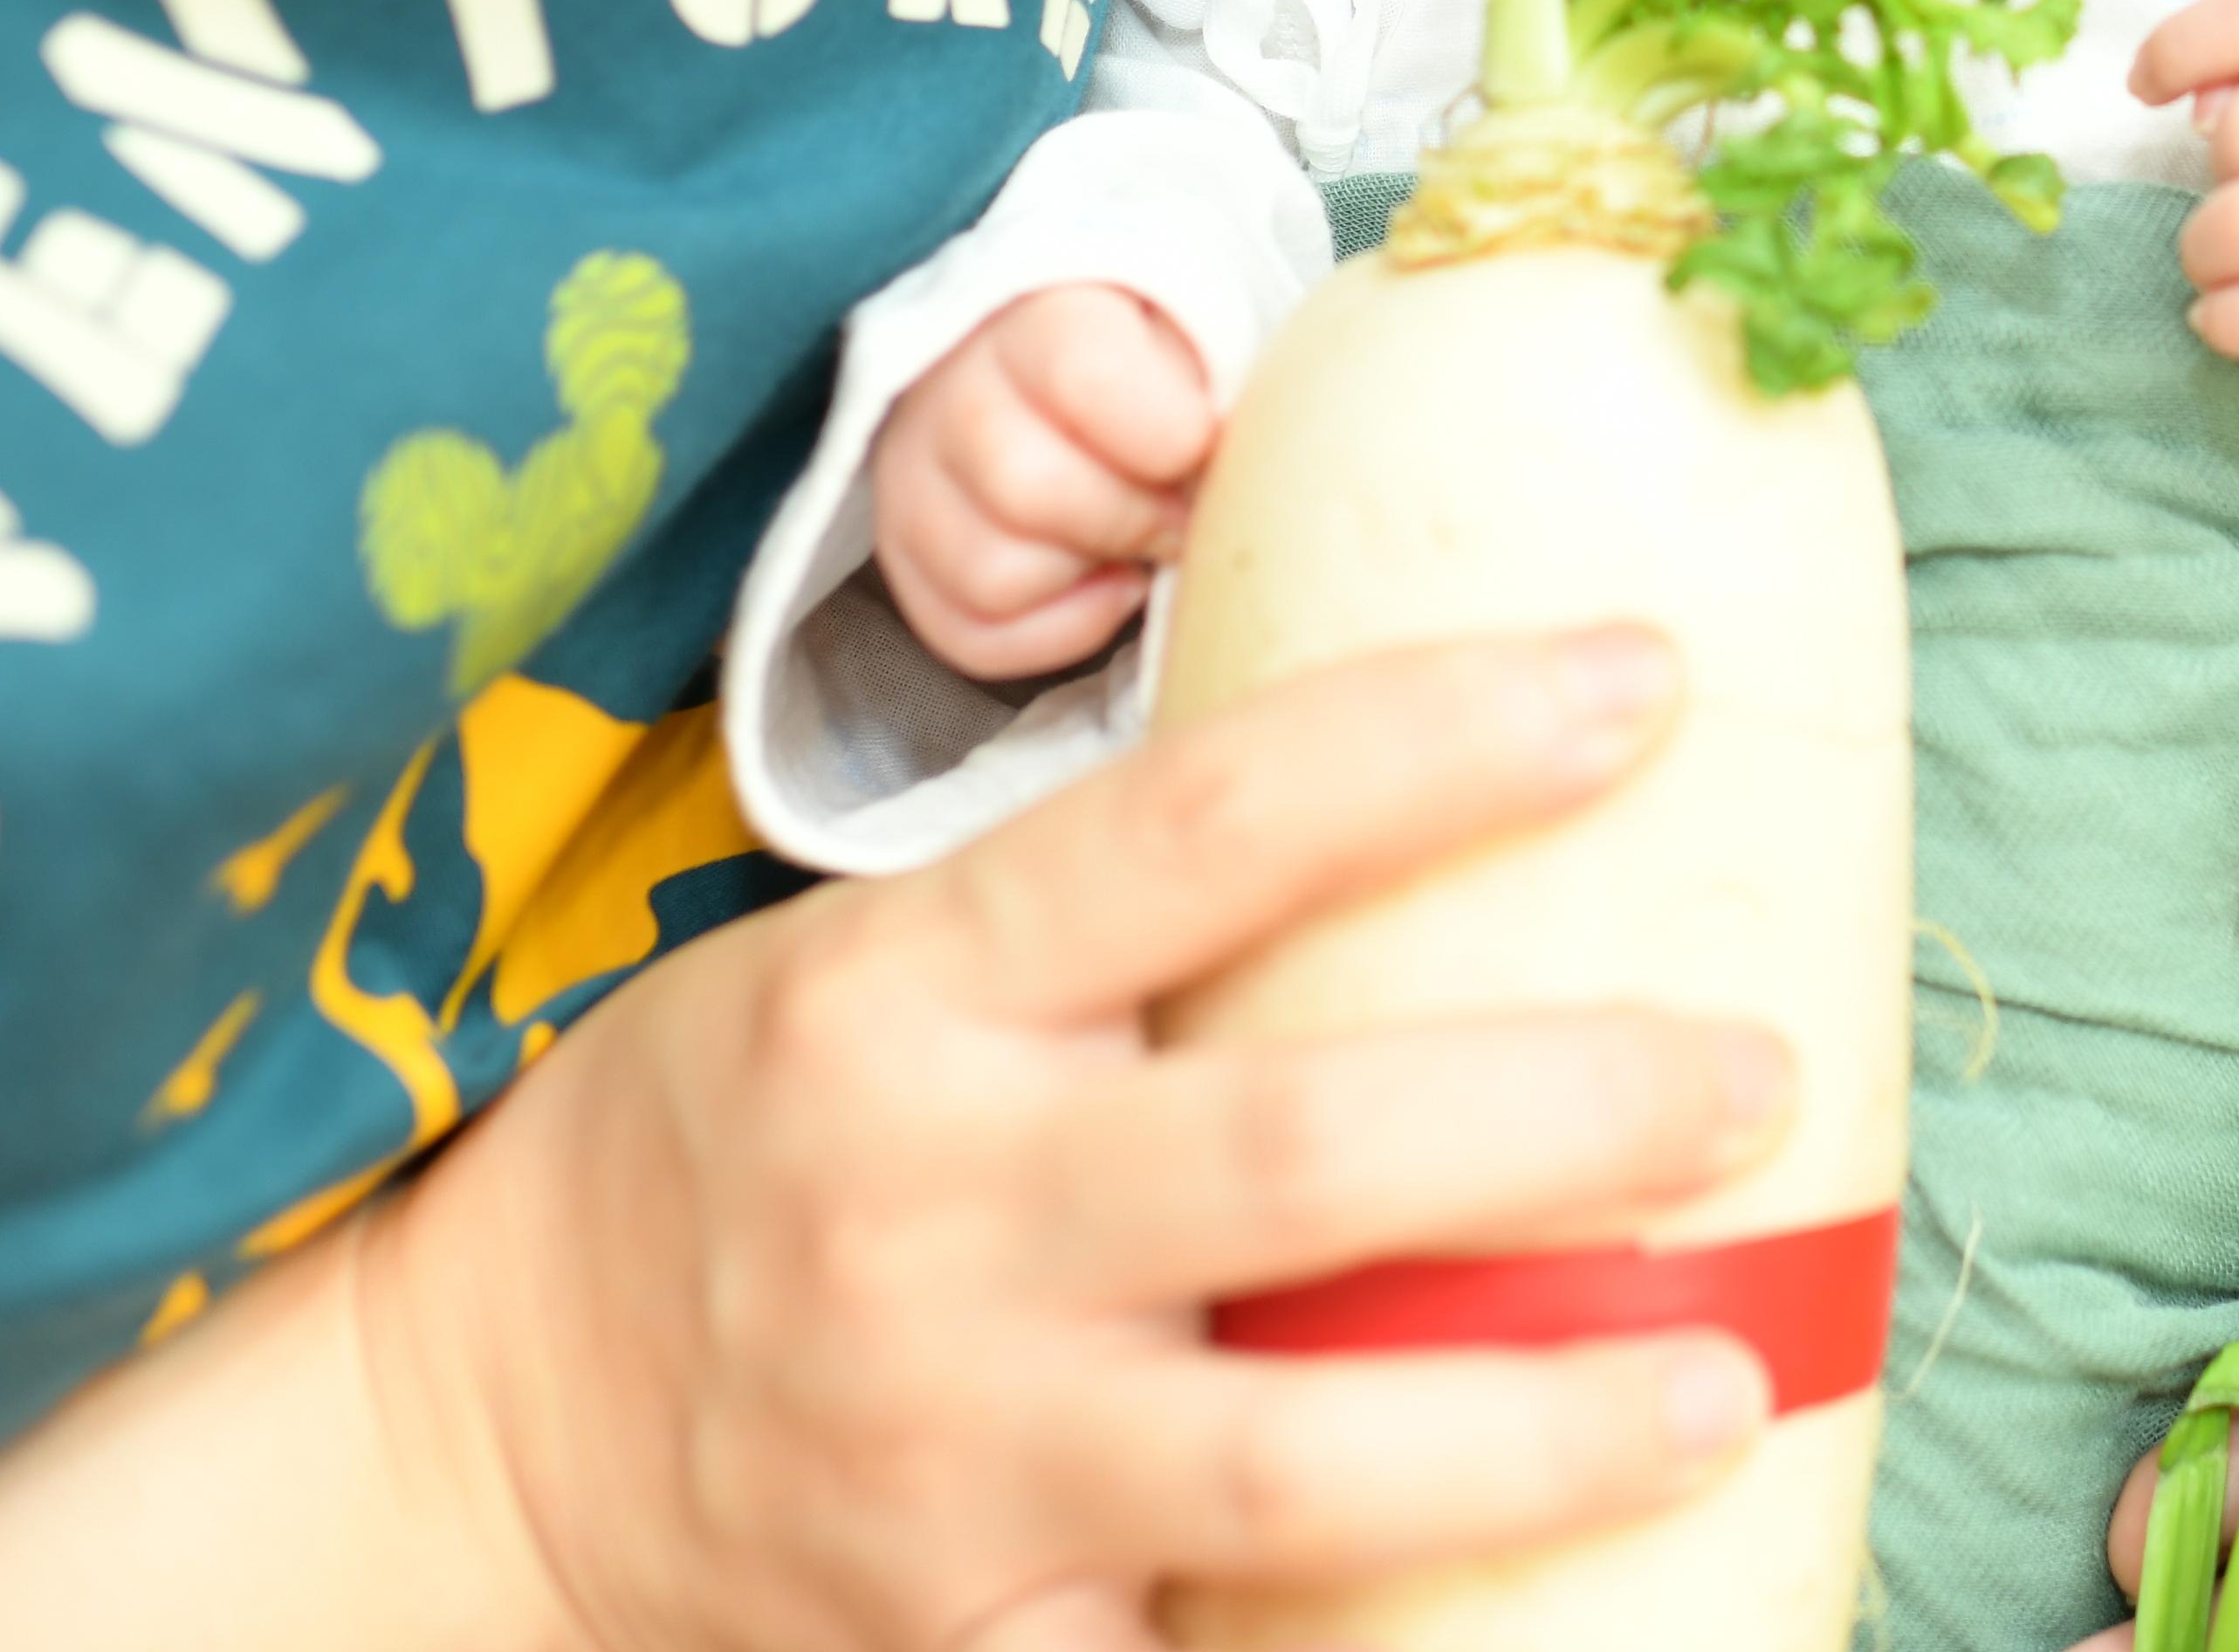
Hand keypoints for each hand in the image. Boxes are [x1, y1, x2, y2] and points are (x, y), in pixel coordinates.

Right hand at [367, 626, 1797, 1651]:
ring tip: (1721, 1379)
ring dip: (1534, 1424)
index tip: (1646, 683)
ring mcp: (946, 1452)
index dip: (1439, 738)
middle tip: (1755, 1070)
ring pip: (1283, 1456)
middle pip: (1298, 1147)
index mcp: (908, 990)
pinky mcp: (963, 1644)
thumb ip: (1124, 904)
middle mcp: (928, 1213)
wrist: (483, 1430)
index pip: (1209, 818)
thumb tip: (1453, 753)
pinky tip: (1560, 1635)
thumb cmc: (749, 1136)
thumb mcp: (878, 956)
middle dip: (1564, 1107)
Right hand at [876, 285, 1218, 679]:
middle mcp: (950, 391)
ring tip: (1135, 541)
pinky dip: (1057, 631)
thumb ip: (1217, 389)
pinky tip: (1103, 584)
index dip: (1168, 435)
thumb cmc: (1156, 360)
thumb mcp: (1198, 336)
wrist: (1074, 366)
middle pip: (1028, 489)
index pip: (1082, 374)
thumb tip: (1226, 478)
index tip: (1206, 447)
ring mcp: (912, 479)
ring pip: (992, 576)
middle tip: (1180, 510)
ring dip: (1089, 575)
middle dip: (1132, 518)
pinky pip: (971, 636)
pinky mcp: (905, 559)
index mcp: (1035, 314)